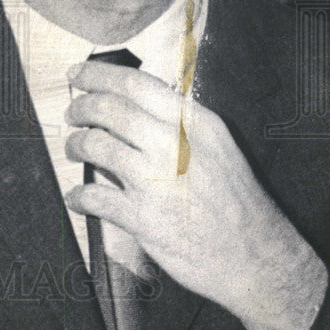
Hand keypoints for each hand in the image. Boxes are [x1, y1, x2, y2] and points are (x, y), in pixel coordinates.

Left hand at [63, 61, 327, 329]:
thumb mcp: (217, 146)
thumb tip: (129, 105)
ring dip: (76, 145)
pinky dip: (78, 195)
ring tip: (73, 148)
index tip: (76, 73)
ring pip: (96, 146)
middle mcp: (175, 146)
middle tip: (71, 113)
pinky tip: (76, 198)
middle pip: (110, 110)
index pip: (135, 84)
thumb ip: (178, 124)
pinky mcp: (145, 219)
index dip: (97, 74)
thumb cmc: (234, 200)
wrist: (258, 257)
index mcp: (194, 124)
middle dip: (81, 107)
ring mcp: (158, 182)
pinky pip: (95, 197)